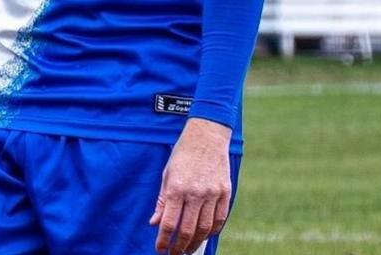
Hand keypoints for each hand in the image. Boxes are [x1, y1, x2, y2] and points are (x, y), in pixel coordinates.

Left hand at [150, 118, 232, 254]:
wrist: (206, 136)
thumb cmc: (182, 155)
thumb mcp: (166, 175)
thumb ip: (162, 201)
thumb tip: (154, 223)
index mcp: (176, 188)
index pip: (169, 223)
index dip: (164, 240)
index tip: (160, 249)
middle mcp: (195, 193)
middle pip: (187, 229)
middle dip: (179, 246)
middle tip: (174, 254)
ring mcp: (212, 194)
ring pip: (204, 228)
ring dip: (195, 243)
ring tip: (188, 250)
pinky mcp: (225, 193)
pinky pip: (220, 219)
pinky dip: (212, 231)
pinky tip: (204, 236)